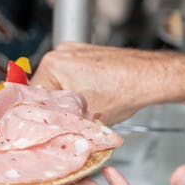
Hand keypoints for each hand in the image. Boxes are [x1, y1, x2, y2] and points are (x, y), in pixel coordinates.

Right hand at [32, 42, 165, 123]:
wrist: (152, 77)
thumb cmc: (126, 90)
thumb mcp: (87, 118)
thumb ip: (62, 123)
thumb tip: (49, 133)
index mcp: (53, 64)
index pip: (32, 94)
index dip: (40, 113)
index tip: (46, 124)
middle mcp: (61, 53)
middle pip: (44, 88)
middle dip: (55, 106)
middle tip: (67, 120)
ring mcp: (73, 51)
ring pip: (58, 83)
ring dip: (66, 98)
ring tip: (83, 109)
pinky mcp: (85, 54)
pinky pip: (70, 75)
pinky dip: (77, 88)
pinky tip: (92, 98)